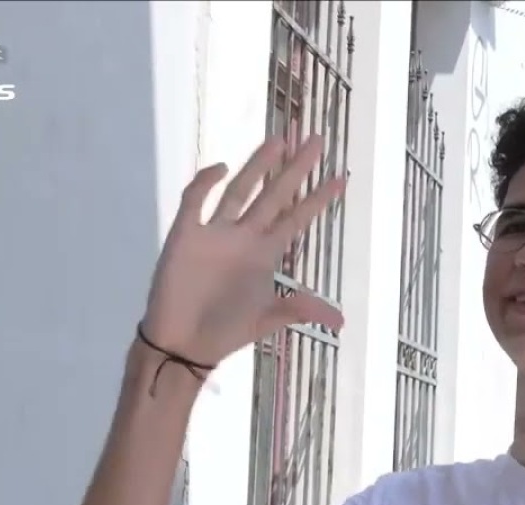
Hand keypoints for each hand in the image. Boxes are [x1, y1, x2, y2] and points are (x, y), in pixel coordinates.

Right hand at [140, 136, 345, 365]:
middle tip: (314, 140)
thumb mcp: (268, 318)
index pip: (296, 219)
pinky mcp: (184, 236)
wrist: (183, 344)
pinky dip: (204, 184)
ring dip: (257, 166)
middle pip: (273, 195)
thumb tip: (340, 321)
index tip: (340, 179)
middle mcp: (243, 237)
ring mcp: (214, 234)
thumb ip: (300, 308)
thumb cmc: (225, 330)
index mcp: (265, 254)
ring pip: (239, 191)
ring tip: (278, 141)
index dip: (317, 200)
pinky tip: (222, 168)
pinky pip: (194, 202)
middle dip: (294, 169)